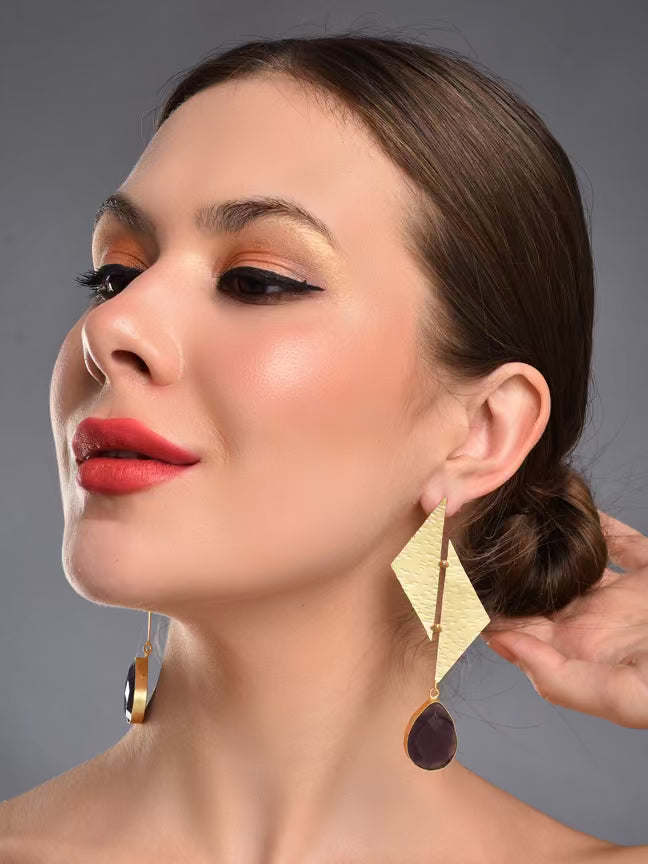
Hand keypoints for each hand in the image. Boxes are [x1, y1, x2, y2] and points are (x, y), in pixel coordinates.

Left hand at [481, 510, 647, 728]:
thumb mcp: (628, 697)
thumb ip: (562, 679)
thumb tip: (503, 643)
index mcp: (581, 653)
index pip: (515, 625)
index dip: (480, 603)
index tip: (443, 570)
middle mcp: (595, 621)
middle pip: (535, 587)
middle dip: (501, 562)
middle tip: (460, 525)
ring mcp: (626, 594)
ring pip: (572, 558)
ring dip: (544, 536)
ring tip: (509, 506)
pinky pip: (622, 539)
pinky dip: (601, 520)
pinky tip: (573, 499)